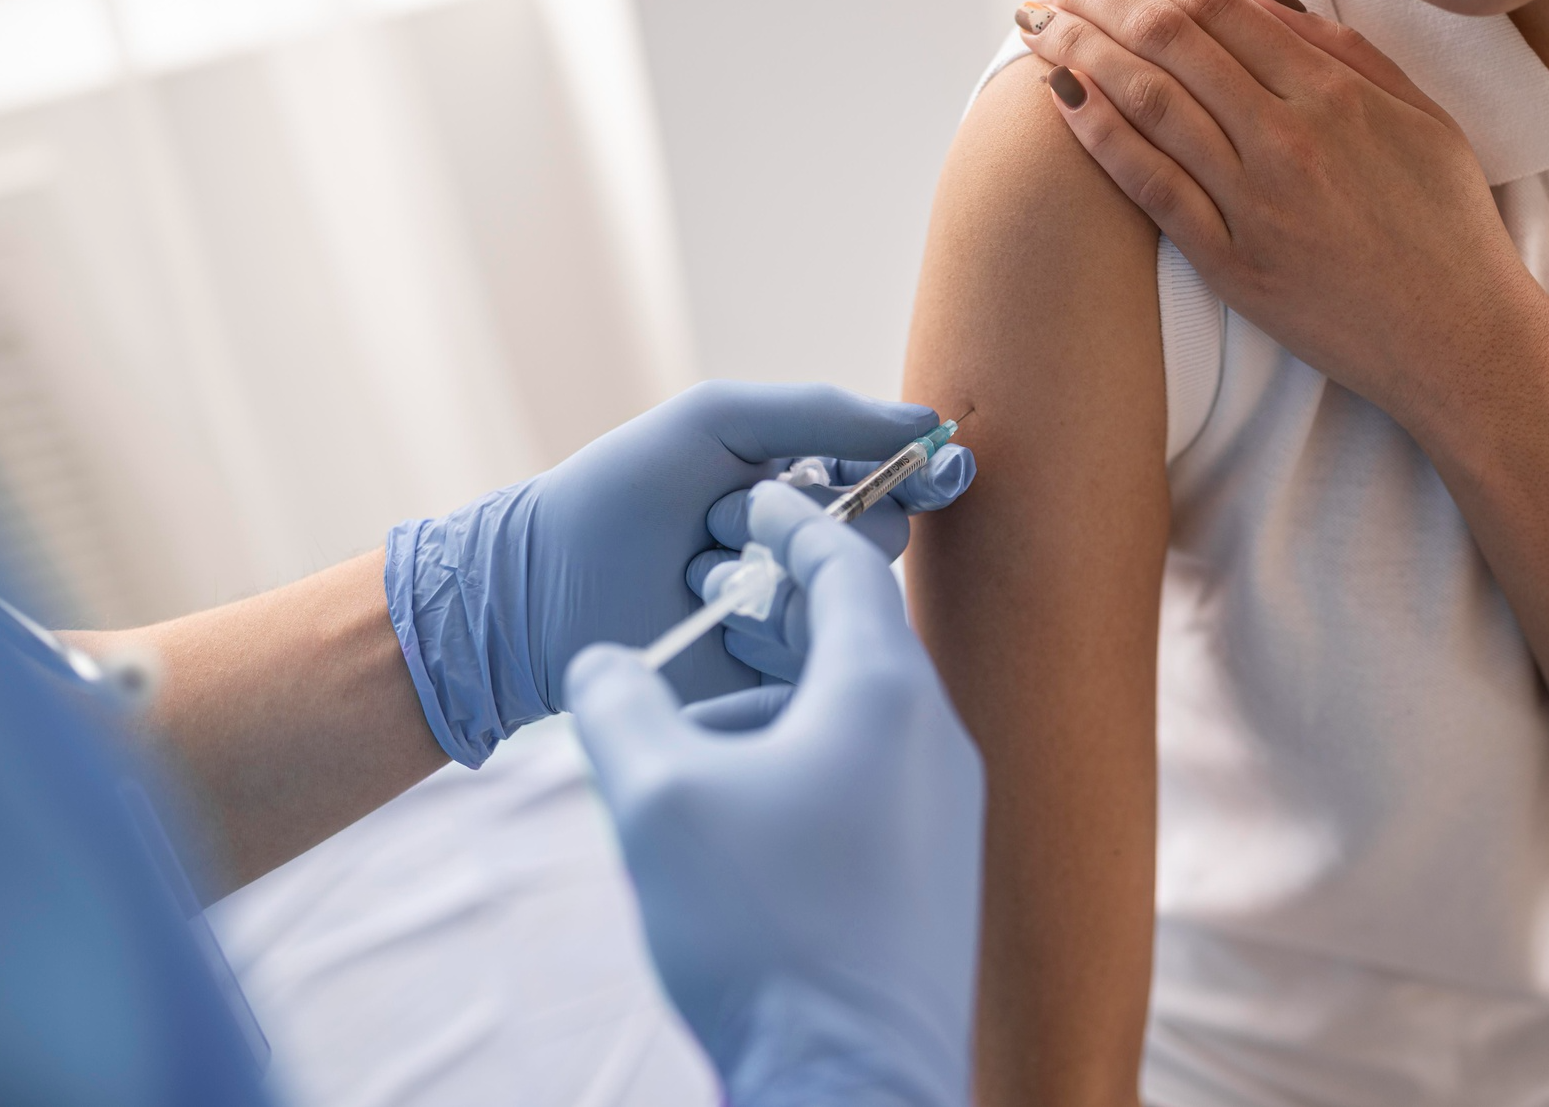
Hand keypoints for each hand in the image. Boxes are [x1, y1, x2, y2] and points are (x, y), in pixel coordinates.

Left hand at [385, 381, 973, 766]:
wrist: (539, 590)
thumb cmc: (618, 492)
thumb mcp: (715, 421)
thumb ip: (820, 413)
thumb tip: (928, 421)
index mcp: (803, 486)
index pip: (895, 477)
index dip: (922, 471)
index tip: (934, 467)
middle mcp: (808, 550)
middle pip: (885, 537)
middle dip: (810, 522)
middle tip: (723, 520)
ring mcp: (794, 615)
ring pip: (851, 597)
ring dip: (774, 577)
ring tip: (698, 578)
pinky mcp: (776, 678)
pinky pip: (821, 655)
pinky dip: (767, 629)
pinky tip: (713, 624)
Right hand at [567, 481, 983, 1106]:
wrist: (848, 1083)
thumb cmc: (762, 932)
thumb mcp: (659, 799)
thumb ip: (621, 705)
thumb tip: (602, 663)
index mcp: (885, 693)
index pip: (842, 568)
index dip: (788, 524)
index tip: (746, 500)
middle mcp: (935, 737)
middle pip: (852, 641)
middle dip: (770, 626)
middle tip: (702, 620)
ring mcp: (946, 808)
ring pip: (855, 718)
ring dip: (773, 711)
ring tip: (690, 748)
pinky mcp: (936, 870)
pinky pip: (868, 779)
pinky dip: (802, 766)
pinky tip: (733, 821)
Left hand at [1018, 0, 1548, 433]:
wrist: (1460, 342)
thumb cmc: (1448, 230)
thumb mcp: (1422, 118)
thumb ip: (1345, 53)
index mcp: (1336, 95)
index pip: (1220, 8)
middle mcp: (1287, 140)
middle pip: (1170, 42)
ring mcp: (1255, 204)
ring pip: (1149, 104)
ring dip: (1082, 52)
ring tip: (1036, 24)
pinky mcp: (1232, 265)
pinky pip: (1152, 188)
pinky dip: (1101, 136)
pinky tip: (1061, 98)